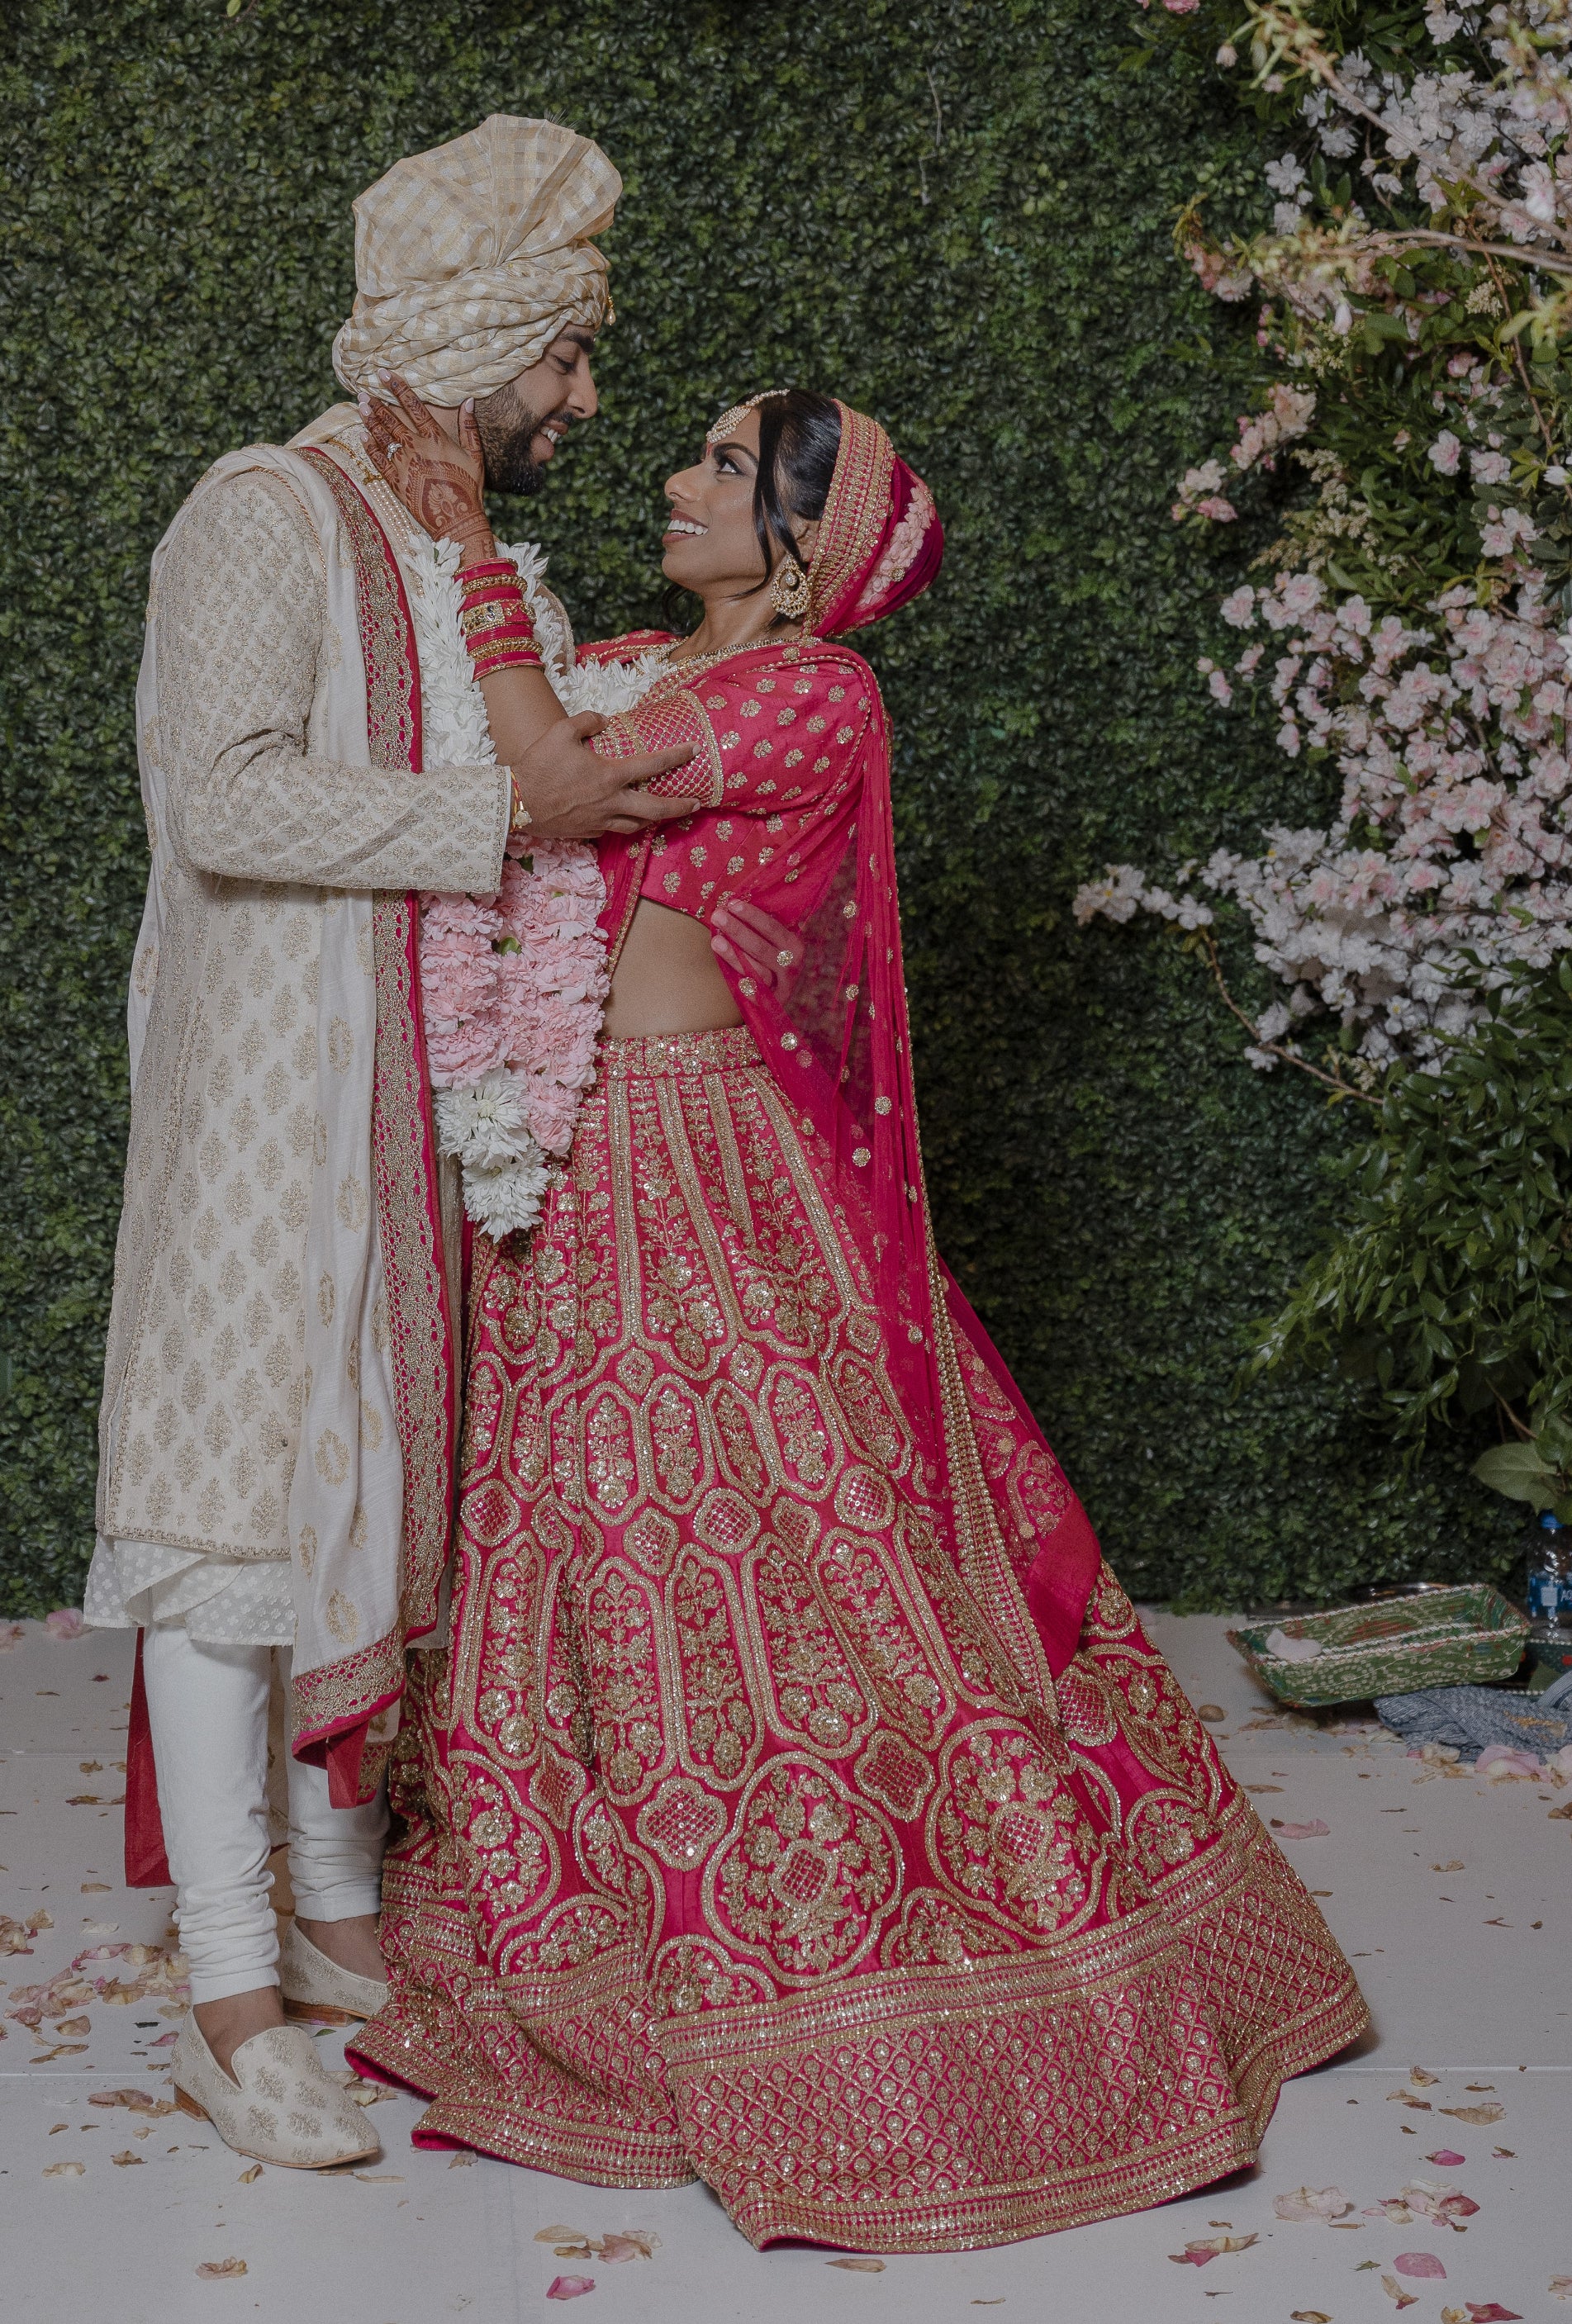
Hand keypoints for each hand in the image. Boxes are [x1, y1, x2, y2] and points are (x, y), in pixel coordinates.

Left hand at [359, 372, 492, 556]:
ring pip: (382, 436)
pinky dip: (369, 447)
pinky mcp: (395, 481)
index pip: (413, 405)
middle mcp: (416, 447)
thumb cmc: (469, 487)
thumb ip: (470, 427)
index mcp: (435, 438)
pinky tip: (362, 435)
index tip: (384, 373)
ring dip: (370, 420)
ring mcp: (403, 464)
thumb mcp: (475, 455)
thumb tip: (468, 400)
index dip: (397, 387)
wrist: (456, 519)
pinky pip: (378, 460)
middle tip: (363, 390)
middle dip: (376, 403)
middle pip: (391, 419)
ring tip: (361, 407)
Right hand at [511, 714, 700, 839]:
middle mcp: (612, 802)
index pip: (653, 765)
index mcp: (610, 775)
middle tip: (696, 803)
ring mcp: (601, 821)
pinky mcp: (588, 833)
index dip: (678, 756)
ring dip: (654, 820)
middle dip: (680, 806)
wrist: (515, 803)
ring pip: (637, 825)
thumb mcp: (561, 731)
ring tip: (664, 815)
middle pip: (656, 808)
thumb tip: (603, 720)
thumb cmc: (538, 765)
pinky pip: (612, 829)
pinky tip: (623, 819)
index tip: (695, 750)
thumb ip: (587, 721)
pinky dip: (622, 823)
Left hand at [711, 898, 801, 995]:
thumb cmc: (771, 959)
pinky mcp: (771, 1002)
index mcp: (793, 945)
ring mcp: (781, 985)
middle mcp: (790, 965)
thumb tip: (732, 904)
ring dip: (734, 955)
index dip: (752, 915)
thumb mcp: (773, 941)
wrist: (780, 992)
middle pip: (761, 947)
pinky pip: (755, 992)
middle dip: (737, 930)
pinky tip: (728, 973)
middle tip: (718, 916)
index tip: (732, 904)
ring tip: (716, 941)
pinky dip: (744, 984)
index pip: (772, 927)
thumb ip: (759, 927)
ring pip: (757, 970)